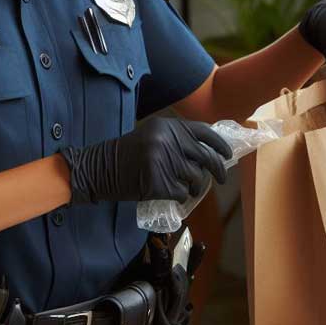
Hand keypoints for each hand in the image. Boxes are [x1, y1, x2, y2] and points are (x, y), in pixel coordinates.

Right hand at [60, 117, 231, 204]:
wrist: (98, 169)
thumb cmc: (125, 155)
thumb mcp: (152, 137)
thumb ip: (177, 140)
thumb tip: (208, 154)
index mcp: (168, 126)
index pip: (205, 133)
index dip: (220, 146)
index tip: (227, 156)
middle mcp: (168, 141)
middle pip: (205, 158)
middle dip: (217, 171)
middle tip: (221, 179)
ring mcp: (164, 162)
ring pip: (196, 178)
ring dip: (195, 187)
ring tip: (186, 188)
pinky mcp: (158, 183)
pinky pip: (181, 193)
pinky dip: (179, 197)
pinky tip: (170, 194)